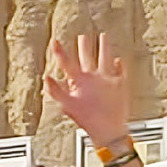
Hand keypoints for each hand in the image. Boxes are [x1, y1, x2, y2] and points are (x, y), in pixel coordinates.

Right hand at [45, 31, 131, 148]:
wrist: (109, 129)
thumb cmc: (88, 119)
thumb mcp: (67, 106)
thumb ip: (56, 91)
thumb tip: (46, 78)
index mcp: (81, 81)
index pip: (67, 63)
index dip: (59, 51)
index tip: (55, 42)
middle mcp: (95, 77)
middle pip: (87, 56)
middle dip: (83, 45)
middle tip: (82, 36)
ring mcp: (109, 78)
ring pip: (105, 57)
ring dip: (104, 46)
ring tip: (103, 36)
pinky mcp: (120, 83)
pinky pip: (120, 69)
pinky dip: (118, 63)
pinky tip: (118, 59)